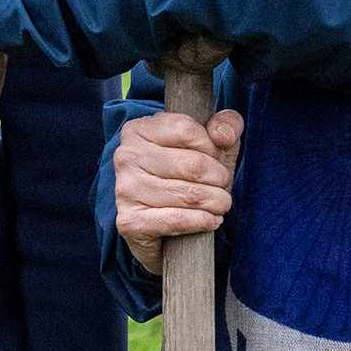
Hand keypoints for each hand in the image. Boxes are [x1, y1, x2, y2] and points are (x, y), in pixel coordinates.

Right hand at [115, 104, 243, 273]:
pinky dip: (203, 221)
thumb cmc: (186, 177)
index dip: (212, 147)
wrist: (159, 226)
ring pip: (190, 195)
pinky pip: (178, 220)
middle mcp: (126, 157)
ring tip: (220, 204)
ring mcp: (125, 190)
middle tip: (223, 186)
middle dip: (220, 178)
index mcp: (138, 130)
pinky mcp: (130, 222)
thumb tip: (224, 135)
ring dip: (217, 202)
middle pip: (193, 165)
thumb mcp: (209, 143)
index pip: (186, 130)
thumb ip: (225, 125)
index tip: (215, 159)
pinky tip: (211, 220)